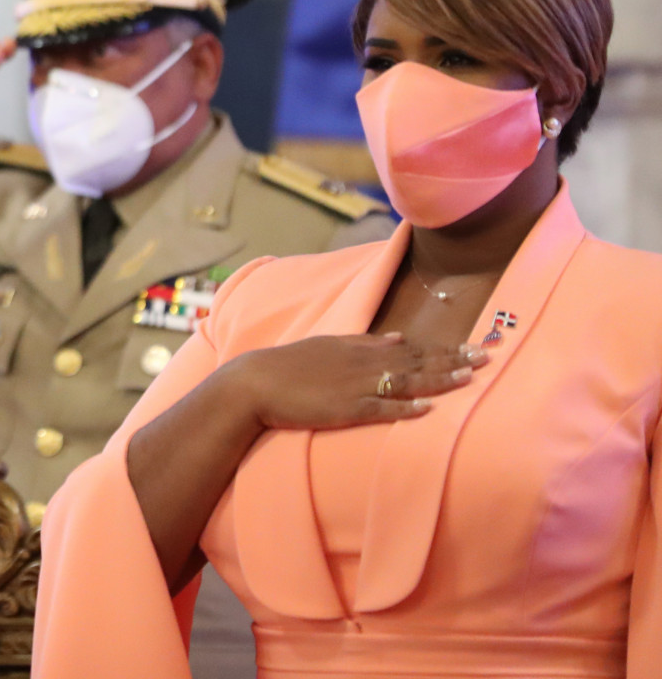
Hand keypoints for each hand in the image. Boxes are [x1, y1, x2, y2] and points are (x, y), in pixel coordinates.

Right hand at [220, 334, 486, 432]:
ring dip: (438, 380)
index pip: (413, 348)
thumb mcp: (330, 345)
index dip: (446, 348)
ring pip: (405, 382)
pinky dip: (405, 409)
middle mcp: (364, 364)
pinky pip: (380, 409)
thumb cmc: (291, 366)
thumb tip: (401, 337)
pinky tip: (428, 409)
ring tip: (469, 378)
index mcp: (361, 348)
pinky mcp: (345, 409)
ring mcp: (356, 386)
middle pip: (417, 362)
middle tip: (488, 357)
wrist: (257, 382)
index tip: (476, 346)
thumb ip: (366, 342)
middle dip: (454, 360)